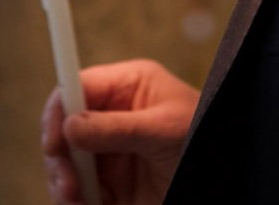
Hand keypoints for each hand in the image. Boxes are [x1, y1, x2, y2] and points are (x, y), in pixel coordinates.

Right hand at [41, 58, 198, 204]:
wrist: (224, 182)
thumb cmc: (202, 140)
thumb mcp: (164, 130)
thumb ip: (117, 128)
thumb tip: (71, 125)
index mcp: (128, 86)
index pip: (78, 86)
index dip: (59, 110)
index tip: (54, 142)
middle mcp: (113, 114)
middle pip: (64, 126)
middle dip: (59, 155)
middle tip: (69, 185)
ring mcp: (109, 149)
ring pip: (65, 161)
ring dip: (63, 183)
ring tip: (77, 201)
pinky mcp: (110, 183)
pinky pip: (78, 190)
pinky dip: (74, 201)